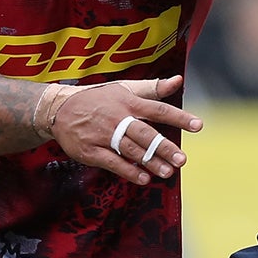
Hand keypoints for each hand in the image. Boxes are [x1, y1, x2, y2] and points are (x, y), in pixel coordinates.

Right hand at [47, 75, 200, 184]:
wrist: (59, 110)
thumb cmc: (99, 99)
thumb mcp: (124, 88)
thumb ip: (152, 88)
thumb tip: (178, 80)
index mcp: (128, 101)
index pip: (158, 109)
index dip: (179, 117)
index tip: (198, 126)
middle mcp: (118, 117)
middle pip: (145, 133)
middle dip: (164, 147)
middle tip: (182, 159)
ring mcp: (103, 135)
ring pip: (131, 150)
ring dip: (150, 162)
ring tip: (168, 172)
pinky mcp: (91, 150)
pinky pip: (112, 162)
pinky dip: (128, 170)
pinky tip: (143, 177)